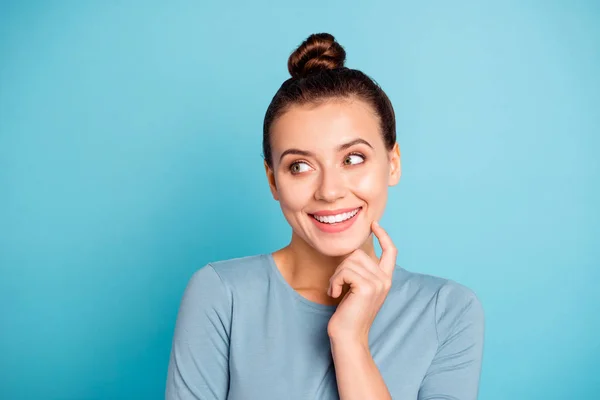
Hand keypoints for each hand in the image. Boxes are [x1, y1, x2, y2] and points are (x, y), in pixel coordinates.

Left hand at [326, 220, 396, 343]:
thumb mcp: (358, 289)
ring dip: (336, 275)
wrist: (348, 337)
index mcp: (385, 279)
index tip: (374, 224)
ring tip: (336, 291)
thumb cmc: (348, 314)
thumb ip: (361, 272)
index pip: (391, 251)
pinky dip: (334, 282)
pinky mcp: (367, 287)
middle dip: (342, 266)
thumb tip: (353, 252)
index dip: (384, 235)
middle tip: (337, 284)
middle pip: (358, 253)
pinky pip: (344, 271)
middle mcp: (385, 279)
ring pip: (349, 261)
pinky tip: (335, 295)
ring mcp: (378, 283)